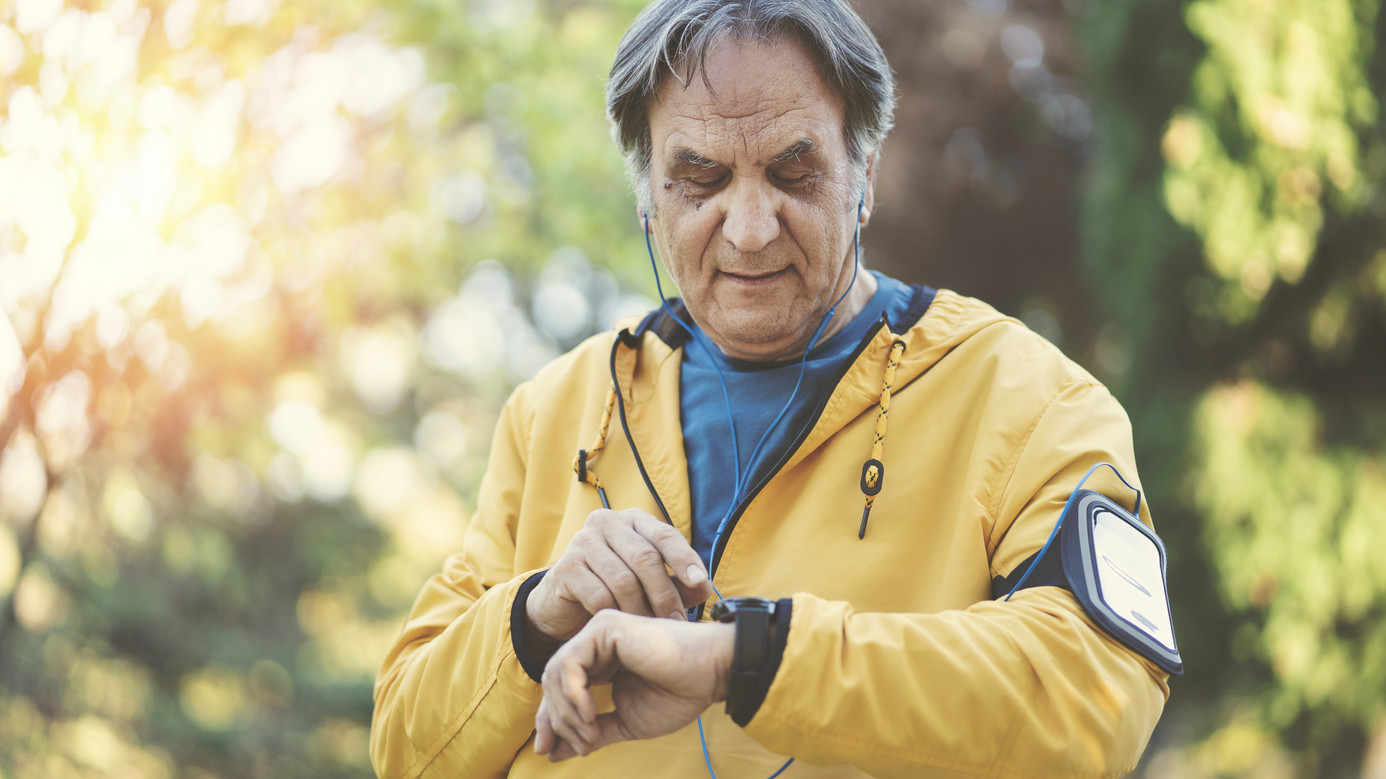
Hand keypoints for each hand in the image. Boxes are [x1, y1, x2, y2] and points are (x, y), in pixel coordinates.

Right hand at [527, 508, 712, 642]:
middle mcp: (606, 523)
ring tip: (653, 630)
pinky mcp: (565, 567)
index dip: (685, 558)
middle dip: (665, 594)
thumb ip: (677, 583)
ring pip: (624, 580)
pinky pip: (599, 596)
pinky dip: (616, 615)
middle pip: (645, 558)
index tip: (701, 582)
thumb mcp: (648, 584)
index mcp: (632, 520)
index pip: (664, 534)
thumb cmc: (613, 589)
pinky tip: (624, 628)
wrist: (562, 605)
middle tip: (677, 622)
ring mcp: (582, 542)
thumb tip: (705, 588)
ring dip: (642, 610)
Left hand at [534, 610, 733, 760]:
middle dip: (556, 719)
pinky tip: (591, 713)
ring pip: (555, 672)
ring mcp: (598, 631)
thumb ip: (591, 733)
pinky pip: (569, 663)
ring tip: (590, 733)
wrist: (710, 674)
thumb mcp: (626, 722)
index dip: (551, 720)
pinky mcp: (604, 627)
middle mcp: (595, 642)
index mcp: (601, 661)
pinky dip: (573, 694)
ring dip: (566, 712)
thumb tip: (551, 754)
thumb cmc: (677, 695)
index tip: (548, 751)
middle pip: (551, 681)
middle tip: (579, 746)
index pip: (560, 689)